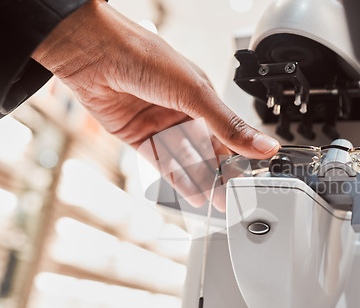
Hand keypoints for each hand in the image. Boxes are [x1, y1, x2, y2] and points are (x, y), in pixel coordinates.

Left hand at [32, 0, 279, 208]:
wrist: (96, 55)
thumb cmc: (145, 57)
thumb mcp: (196, 93)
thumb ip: (228, 125)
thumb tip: (263, 144)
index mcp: (202, 97)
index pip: (227, 133)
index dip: (239, 155)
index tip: (251, 177)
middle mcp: (182, 112)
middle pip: (207, 150)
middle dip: (220, 173)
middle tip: (233, 197)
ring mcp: (161, 126)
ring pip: (186, 160)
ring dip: (201, 180)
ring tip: (216, 201)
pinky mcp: (139, 137)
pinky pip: (162, 163)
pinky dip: (178, 179)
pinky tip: (193, 193)